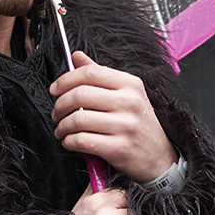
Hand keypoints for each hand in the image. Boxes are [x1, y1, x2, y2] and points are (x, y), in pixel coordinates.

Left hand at [50, 51, 177, 182]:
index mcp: (130, 85)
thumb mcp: (127, 95)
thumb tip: (77, 56)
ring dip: (62, 126)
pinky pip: (82, 141)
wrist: (159, 158)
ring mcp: (126, 126)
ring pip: (78, 120)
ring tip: (62, 129)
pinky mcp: (119, 148)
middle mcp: (129, 103)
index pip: (90, 73)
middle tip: (56, 113)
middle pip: (80, 95)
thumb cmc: (140, 125)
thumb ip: (101, 75)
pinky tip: (70, 141)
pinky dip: (69, 141)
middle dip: (60, 105)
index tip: (55, 89)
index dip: (66, 79)